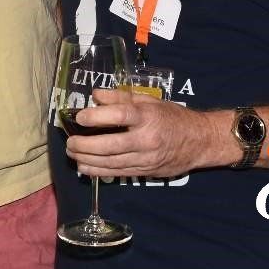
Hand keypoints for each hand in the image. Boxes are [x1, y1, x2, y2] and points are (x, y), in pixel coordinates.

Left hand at [66, 89, 219, 179]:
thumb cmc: (171, 117)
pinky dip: (99, 171)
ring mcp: (146, 158)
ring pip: (112, 162)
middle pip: (111, 145)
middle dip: (86, 145)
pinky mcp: (146, 171)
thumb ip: (121, 97)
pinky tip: (85, 167)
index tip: (80, 117)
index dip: (98, 117)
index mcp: (148, 116)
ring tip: (72, 154)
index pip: (120, 116)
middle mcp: (147, 139)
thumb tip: (95, 95)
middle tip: (70, 142)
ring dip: (89, 160)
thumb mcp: (149, 100)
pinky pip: (119, 173)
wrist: (199, 141)